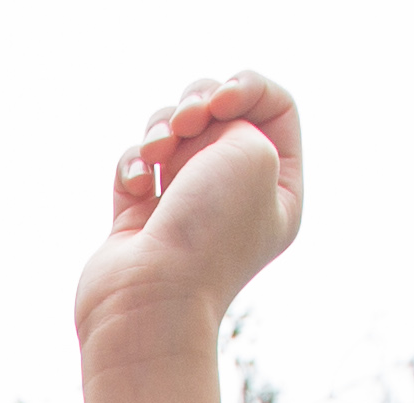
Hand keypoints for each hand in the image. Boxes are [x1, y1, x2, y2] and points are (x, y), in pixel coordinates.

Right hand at [73, 72, 301, 348]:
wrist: (149, 304)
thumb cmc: (209, 234)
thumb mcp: (253, 153)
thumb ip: (238, 120)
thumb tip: (195, 129)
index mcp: (279, 190)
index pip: (275, 108)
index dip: (248, 88)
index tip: (222, 103)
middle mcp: (235, 196)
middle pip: (220, 112)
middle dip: (199, 101)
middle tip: (189, 120)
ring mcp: (186, 206)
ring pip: (173, 131)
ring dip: (161, 127)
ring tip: (156, 152)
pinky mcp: (139, 217)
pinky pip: (136, 163)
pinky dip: (133, 163)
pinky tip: (137, 186)